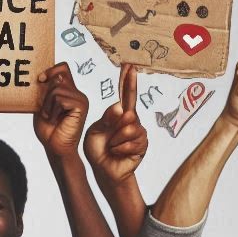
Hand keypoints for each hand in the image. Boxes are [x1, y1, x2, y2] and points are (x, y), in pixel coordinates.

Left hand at [33, 63, 88, 159]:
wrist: (55, 148)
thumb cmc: (48, 130)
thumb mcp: (41, 106)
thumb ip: (43, 91)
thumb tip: (41, 76)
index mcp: (67, 91)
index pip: (62, 68)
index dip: (50, 70)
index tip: (39, 80)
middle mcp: (76, 92)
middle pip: (57, 76)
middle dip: (45, 94)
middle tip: (46, 111)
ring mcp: (80, 98)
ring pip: (57, 89)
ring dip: (47, 105)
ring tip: (50, 117)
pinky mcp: (81, 106)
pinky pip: (60, 100)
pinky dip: (53, 111)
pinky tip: (56, 120)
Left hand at [85, 63, 147, 184]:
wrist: (103, 170)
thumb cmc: (98, 150)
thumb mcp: (94, 131)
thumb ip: (105, 119)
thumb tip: (120, 108)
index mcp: (119, 114)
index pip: (126, 95)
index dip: (128, 81)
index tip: (129, 65)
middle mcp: (132, 120)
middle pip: (128, 113)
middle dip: (115, 126)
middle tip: (108, 138)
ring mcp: (139, 132)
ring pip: (129, 129)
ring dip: (115, 140)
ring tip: (111, 147)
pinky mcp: (142, 145)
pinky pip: (132, 143)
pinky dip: (120, 149)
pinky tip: (117, 153)